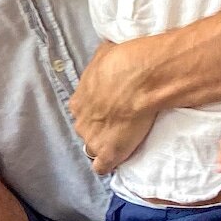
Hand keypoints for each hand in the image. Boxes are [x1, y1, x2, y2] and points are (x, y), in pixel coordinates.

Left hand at [70, 40, 156, 174]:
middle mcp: (81, 121)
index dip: (95, 111)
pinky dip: (108, 165)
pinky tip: (116, 161)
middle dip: (99, 128)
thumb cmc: (124, 62)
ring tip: (120, 142)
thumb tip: (106, 55)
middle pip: (86, 130)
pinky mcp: (109, 152)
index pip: (82, 111)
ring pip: (92, 148)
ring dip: (103, 145)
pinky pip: (102, 167)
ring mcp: (93, 139)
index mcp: (78, 100)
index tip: (108, 109)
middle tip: (118, 122)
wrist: (142, 79)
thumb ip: (101, 64)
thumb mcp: (105, 54)